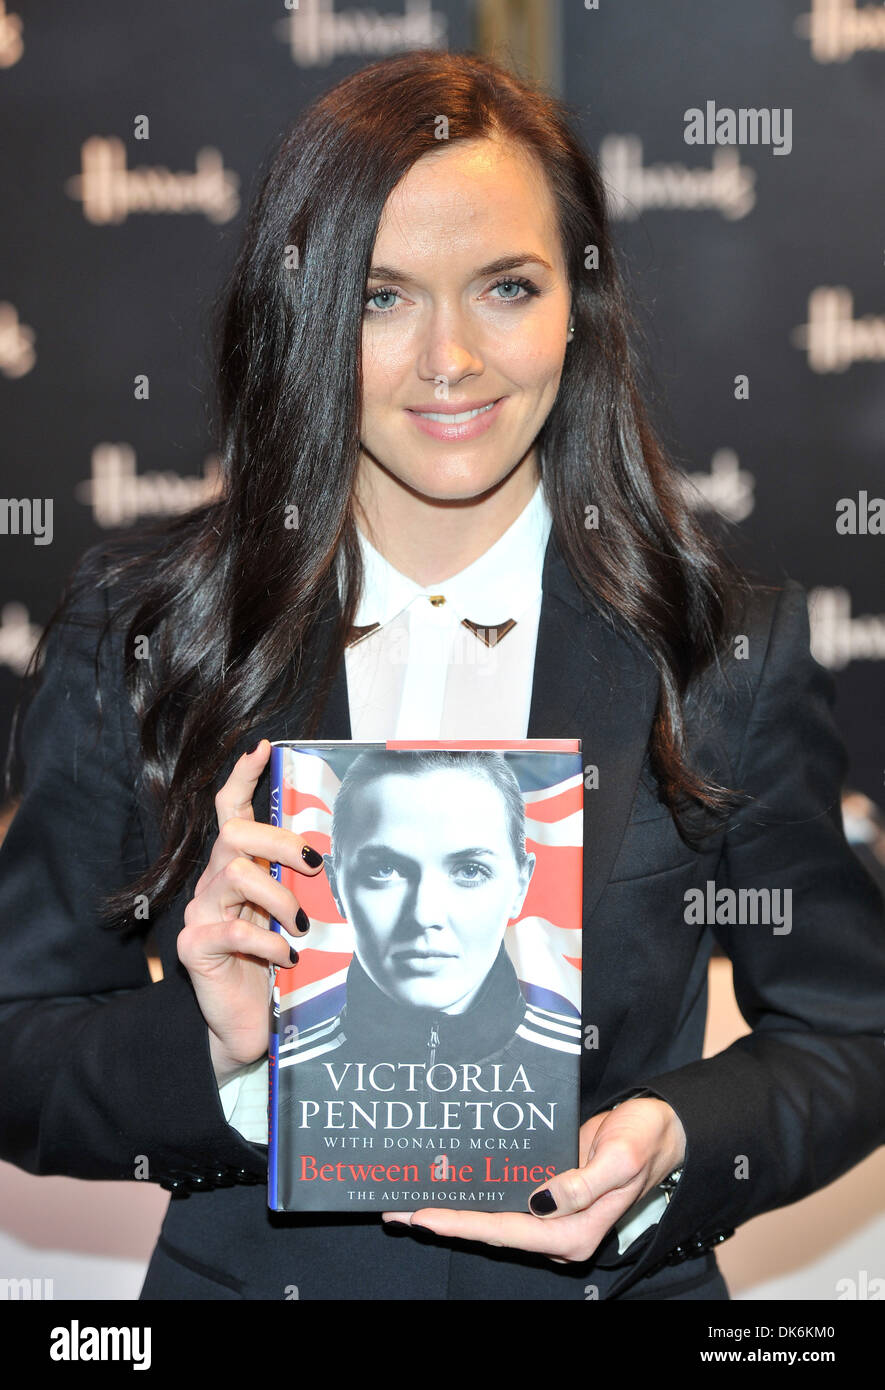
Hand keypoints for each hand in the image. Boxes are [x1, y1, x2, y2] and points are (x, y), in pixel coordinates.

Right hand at [176, 739, 325, 1084]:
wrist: (246, 1025)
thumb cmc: (277, 966)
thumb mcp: (294, 916)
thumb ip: (301, 884)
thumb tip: (332, 855)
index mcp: (238, 869)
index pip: (230, 810)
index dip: (241, 777)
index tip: (262, 749)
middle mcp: (213, 884)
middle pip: (235, 834)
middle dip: (280, 841)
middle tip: (314, 864)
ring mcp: (200, 915)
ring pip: (234, 875)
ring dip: (278, 897)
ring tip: (302, 925)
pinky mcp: (195, 948)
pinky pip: (231, 930)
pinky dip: (267, 941)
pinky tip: (287, 956)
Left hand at [381, 1097, 685, 1261]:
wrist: (662, 1128)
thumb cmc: (644, 1140)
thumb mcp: (621, 1158)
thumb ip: (584, 1183)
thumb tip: (541, 1199)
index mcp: (576, 1230)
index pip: (508, 1231)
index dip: (464, 1224)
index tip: (426, 1215)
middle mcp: (558, 1228)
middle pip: (491, 1230)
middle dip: (445, 1221)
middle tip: (398, 1211)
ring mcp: (552, 1211)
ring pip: (493, 1216)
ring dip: (453, 1208)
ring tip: (408, 1200)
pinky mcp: (548, 1191)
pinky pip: (505, 1196)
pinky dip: (476, 1191)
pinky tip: (449, 1182)